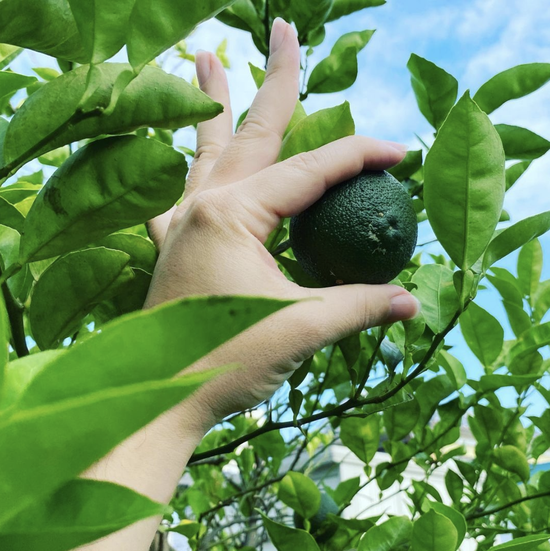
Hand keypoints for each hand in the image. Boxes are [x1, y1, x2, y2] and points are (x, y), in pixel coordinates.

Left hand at [145, 18, 419, 426]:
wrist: (159, 398)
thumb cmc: (223, 363)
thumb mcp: (302, 330)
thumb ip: (359, 306)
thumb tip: (410, 302)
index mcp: (231, 215)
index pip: (310, 172)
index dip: (359, 157)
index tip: (397, 153)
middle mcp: (200, 205)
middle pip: (250, 132)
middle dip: (275, 78)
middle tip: (283, 27)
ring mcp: (181, 221)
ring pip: (205, 150)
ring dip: (212, 103)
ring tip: (207, 58)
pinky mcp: (173, 244)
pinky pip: (179, 192)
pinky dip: (187, 166)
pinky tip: (183, 154)